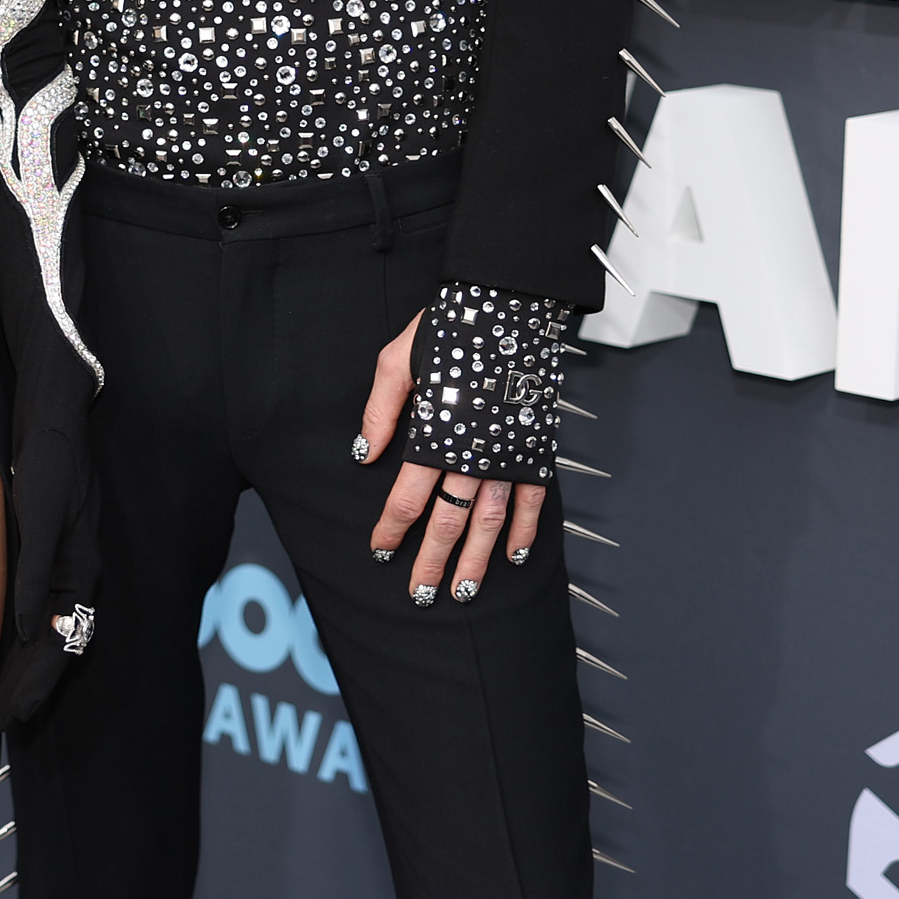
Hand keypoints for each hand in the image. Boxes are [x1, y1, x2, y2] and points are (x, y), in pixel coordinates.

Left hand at [356, 310, 546, 602]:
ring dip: (476, 560)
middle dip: (431, 561)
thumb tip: (364, 455)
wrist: (507, 304)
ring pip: (489, 522)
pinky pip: (532, 501)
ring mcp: (507, 454)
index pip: (407, 499)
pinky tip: (514, 556)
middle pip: (447, 522)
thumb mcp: (395, 361)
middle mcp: (471, 453)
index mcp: (434, 435)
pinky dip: (524, 531)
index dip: (391, 530)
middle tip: (421, 595)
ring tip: (463, 592)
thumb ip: (379, 412)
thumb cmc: (448, 326)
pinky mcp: (534, 448)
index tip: (380, 552)